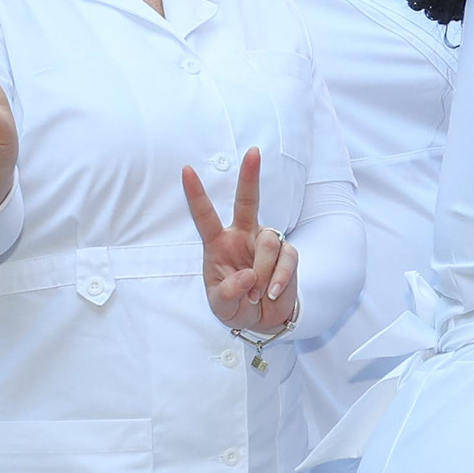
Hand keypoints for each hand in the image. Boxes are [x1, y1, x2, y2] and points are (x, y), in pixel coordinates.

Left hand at [182, 149, 294, 335]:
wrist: (263, 320)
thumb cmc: (235, 305)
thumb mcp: (221, 305)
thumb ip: (228, 292)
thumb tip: (248, 276)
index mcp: (218, 242)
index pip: (204, 215)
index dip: (195, 194)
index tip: (186, 170)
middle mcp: (243, 235)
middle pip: (248, 201)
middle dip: (250, 176)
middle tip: (253, 152)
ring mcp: (267, 242)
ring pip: (269, 243)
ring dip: (262, 274)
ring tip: (257, 294)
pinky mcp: (287, 254)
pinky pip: (287, 259)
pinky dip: (279, 279)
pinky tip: (272, 294)